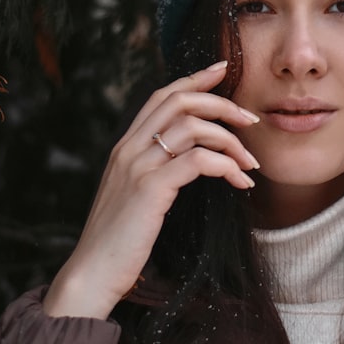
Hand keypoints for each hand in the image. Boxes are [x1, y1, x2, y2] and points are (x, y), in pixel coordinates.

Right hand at [42, 61, 259, 318]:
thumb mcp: (135, 198)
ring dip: (231, 141)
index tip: (223, 69)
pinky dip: (226, 166)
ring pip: (193, 127)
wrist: (93, 273)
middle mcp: (129, 149)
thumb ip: (154, 174)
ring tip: (250, 165)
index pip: (161, 96)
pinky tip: (240, 183)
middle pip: (180, 102)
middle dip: (222, 104)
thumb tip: (189, 162)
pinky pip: (198, 160)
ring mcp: (138, 166)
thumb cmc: (119, 242)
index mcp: (125, 147)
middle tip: (250, 122)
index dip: (194, 79)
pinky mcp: (150, 188)